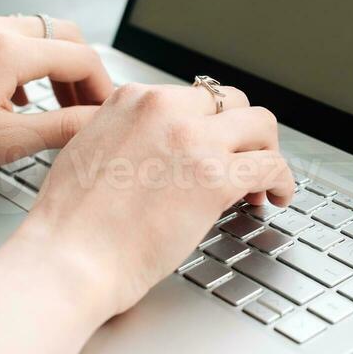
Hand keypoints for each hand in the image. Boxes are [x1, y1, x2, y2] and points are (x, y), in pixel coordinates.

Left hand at [0, 16, 112, 183]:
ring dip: (46, 63)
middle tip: (81, 103)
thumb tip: (95, 122)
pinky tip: (4, 94)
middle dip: (78, 68)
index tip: (103, 109)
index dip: (101, 85)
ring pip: (25, 31)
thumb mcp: (2, 143)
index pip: (79, 56)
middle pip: (58, 33)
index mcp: (7, 50)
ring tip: (46, 102)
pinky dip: (11, 60)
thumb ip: (59, 128)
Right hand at [21, 82, 293, 321]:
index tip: (213, 145)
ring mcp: (194, 139)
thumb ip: (126, 134)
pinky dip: (283, 181)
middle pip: (230, 101)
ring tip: (263, 180)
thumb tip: (154, 146)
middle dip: (241, 132)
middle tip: (241, 159)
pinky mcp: (216, 177)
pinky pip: (272, 165)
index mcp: (133, 99)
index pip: (192, 96)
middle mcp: (166, 108)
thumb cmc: (71, 221)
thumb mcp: (89, 148)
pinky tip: (277, 197)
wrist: (68, 257)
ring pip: (260, 124)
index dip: (208, 125)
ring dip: (265, 150)